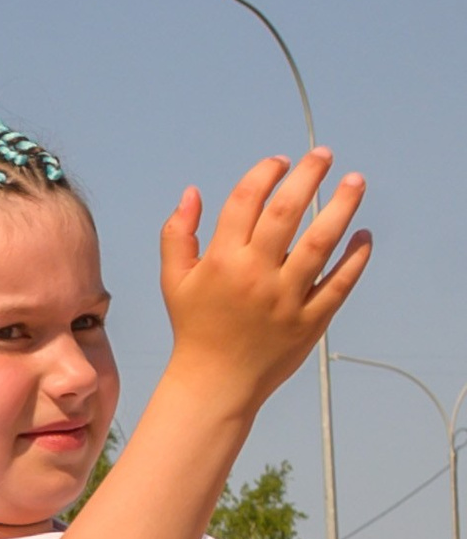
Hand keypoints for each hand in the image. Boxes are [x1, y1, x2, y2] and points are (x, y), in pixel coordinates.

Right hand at [160, 148, 368, 418]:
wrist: (216, 383)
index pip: (246, 201)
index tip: (280, 162)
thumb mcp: (174, 280)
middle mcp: (255, 276)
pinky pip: (339, 284)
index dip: (264, 174)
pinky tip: (363, 235)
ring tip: (356, 181)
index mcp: (221, 261)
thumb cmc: (196, 327)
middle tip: (324, 154)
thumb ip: (177, 234)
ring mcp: (286, 299)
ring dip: (342, 207)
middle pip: (286, 213)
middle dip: (308, 176)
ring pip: (320, 243)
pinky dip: (355, 258)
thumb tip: (192, 192)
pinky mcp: (310, 322)